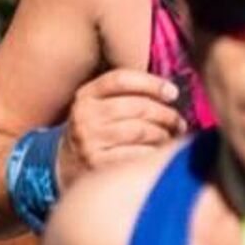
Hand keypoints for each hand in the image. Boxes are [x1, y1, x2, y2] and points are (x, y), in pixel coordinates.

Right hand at [58, 72, 183, 179]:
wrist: (67, 165)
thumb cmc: (95, 132)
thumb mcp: (99, 106)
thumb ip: (126, 95)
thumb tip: (169, 94)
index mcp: (86, 95)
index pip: (122, 79)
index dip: (152, 83)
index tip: (173, 93)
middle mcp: (84, 116)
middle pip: (136, 107)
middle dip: (165, 114)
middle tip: (178, 121)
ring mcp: (89, 142)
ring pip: (139, 131)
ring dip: (163, 134)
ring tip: (171, 136)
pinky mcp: (97, 164)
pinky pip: (136, 154)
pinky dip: (154, 152)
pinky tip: (160, 153)